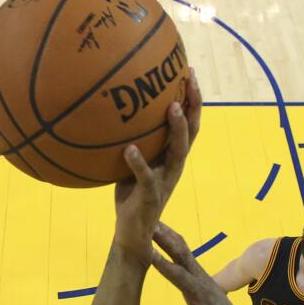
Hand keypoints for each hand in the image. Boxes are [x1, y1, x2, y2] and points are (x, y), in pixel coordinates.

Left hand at [114, 70, 201, 258]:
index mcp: (172, 157)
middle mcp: (174, 166)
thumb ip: (130, 140)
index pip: (189, 123)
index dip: (192, 98)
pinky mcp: (150, 196)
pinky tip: (129, 149)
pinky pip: (145, 177)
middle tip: (189, 78)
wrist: (132, 234)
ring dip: (176, 129)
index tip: (187, 70)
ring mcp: (165, 181)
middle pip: (191, 131)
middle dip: (193, 103)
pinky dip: (138, 162)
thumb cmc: (131, 195)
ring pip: (177, 152)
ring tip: (171, 108)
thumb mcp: (132, 163)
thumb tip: (110, 111)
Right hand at [149, 222, 247, 304]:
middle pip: (181, 254)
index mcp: (200, 293)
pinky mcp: (196, 273)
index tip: (148, 251)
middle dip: (165, 238)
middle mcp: (200, 278)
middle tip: (148, 223)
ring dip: (167, 234)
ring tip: (150, 219)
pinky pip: (183, 252)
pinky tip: (161, 230)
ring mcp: (199, 274)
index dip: (163, 264)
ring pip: (182, 249)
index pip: (179, 276)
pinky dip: (171, 239)